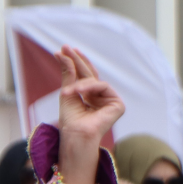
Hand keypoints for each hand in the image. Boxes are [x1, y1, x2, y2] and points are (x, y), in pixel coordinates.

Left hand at [54, 46, 124, 183]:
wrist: (75, 135)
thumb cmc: (70, 120)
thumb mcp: (67, 92)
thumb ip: (69, 73)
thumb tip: (64, 53)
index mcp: (89, 96)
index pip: (85, 75)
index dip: (76, 61)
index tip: (64, 50)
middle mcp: (100, 97)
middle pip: (90, 74)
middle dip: (77, 60)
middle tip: (66, 48)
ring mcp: (110, 100)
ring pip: (95, 80)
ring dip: (79, 83)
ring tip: (67, 91)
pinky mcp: (118, 105)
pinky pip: (103, 86)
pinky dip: (89, 88)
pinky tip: (77, 92)